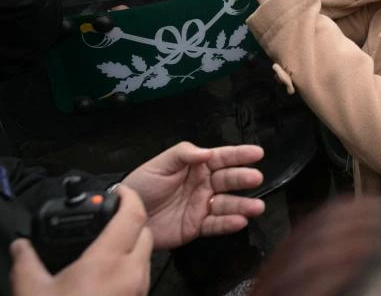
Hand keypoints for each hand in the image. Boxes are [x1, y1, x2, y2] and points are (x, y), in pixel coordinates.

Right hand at [9, 185, 151, 295]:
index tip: (118, 190)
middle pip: (145, 232)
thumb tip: (19, 246)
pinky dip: (131, 265)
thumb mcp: (31, 291)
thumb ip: (25, 261)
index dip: (129, 196)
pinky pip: (141, 276)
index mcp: (108, 261)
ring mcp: (138, 291)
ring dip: (133, 243)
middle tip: (110, 217)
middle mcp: (131, 274)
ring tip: (107, 243)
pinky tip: (107, 272)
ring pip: (146, 255)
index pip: (133, 215)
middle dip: (132, 219)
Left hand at [121, 142, 264, 249]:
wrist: (123, 216)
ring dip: (243, 205)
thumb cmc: (141, 186)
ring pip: (227, 204)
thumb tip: (207, 152)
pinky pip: (216, 224)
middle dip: (243, 178)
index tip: (257, 153)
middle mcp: (203, 185)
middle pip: (228, 180)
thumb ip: (184, 154)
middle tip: (256, 178)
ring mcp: (201, 206)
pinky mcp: (197, 226)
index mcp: (196, 166)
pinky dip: (229, 223)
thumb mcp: (159, 164)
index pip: (222, 158)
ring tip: (256, 207)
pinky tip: (240, 221)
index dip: (239, 155)